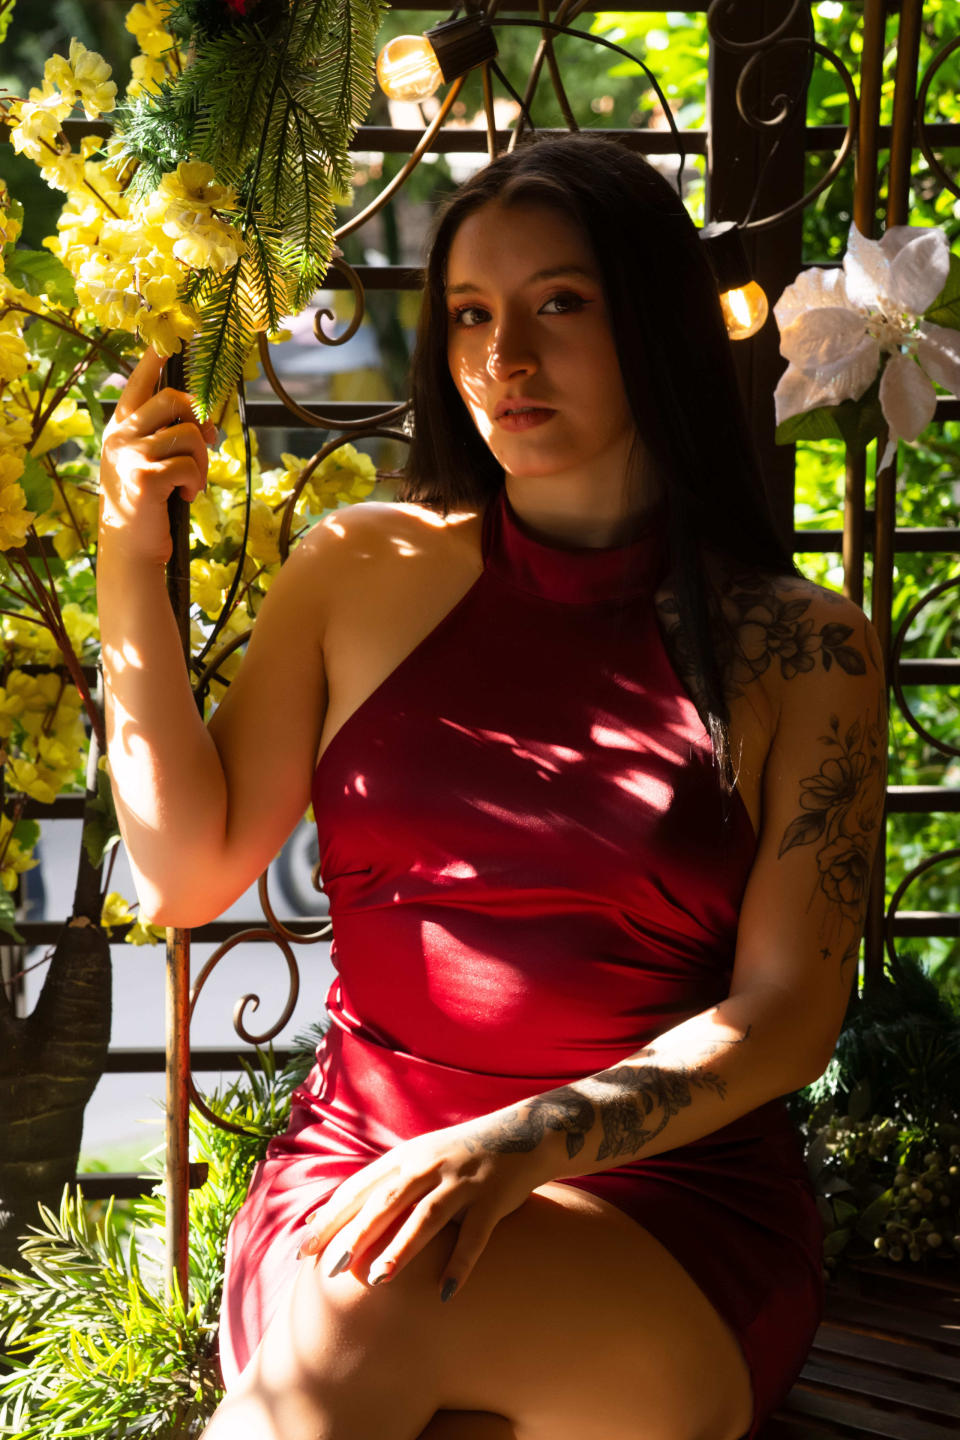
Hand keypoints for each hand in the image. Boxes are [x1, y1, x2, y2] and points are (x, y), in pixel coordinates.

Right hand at [99, 346, 217, 567]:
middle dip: (198, 423)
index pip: (138, 382)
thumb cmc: (146, 503)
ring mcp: (131, 454)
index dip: (155, 359)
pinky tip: (185, 497)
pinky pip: (189, 466)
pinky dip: (196, 483)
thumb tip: (209, 427)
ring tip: (192, 484)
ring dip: (202, 462)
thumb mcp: (152, 464)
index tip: (169, 336)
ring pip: (189, 435)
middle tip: (204, 448)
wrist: (130, 546)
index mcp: (121, 426)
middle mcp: (121, 434)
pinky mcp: (145, 477)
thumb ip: (172, 439)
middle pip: (173, 401)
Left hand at [298, 1118, 551, 1301]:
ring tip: (378, 1280)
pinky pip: (474, 1236)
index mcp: (408, 1155)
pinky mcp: (492, 1198)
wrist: (523, 1134)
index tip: (305, 1244)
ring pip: (426, 1217)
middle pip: (387, 1202)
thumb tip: (344, 1208)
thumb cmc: (463, 1154)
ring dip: (402, 1249)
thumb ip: (390, 1179)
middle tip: (328, 1269)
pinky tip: (445, 1292)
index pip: (361, 1187)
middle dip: (355, 1234)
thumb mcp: (423, 1155)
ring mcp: (462, 1181)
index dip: (332, 1216)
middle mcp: (430, 1165)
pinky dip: (460, 1263)